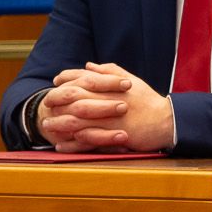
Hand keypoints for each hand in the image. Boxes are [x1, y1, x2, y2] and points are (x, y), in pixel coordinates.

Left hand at [36, 62, 175, 153]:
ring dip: (60, 124)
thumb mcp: (132, 81)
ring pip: (77, 120)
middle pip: (75, 99)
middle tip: (45, 105)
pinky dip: (72, 143)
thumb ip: (110, 72)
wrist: (167, 121)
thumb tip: (89, 66)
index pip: (83, 78)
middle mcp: (109, 101)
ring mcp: (110, 119)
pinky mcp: (114, 135)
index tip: (56, 82)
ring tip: (48, 126)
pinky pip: (88, 140)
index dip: (67, 79)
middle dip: (57, 101)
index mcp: (112, 86)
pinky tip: (61, 145)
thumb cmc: (149, 101)